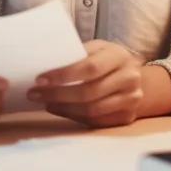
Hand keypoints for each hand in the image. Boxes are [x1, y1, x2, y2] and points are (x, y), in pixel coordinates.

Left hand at [28, 40, 145, 127]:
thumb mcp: (97, 49)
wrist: (135, 77)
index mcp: (119, 56)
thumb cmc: (107, 60)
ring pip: (91, 110)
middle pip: (89, 92)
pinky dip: (74, 116)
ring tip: (46, 103)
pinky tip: (61, 109)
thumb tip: (43, 63)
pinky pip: (96, 121)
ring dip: (63, 108)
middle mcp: (129, 78)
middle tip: (35, 94)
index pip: (90, 68)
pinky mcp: (127, 117)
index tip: (40, 79)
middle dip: (58, 95)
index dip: (63, 75)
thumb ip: (76, 54)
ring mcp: (131, 99)